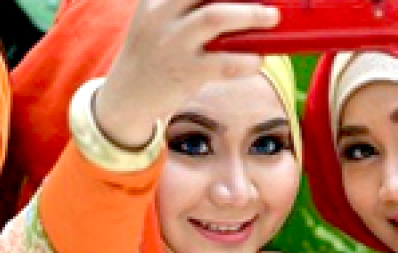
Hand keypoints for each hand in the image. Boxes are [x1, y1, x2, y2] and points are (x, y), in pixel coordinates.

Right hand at [94, 0, 278, 147]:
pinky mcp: (185, 73)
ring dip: (250, 15)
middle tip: (267, 0)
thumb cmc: (151, 54)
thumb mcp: (155, 19)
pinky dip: (247, 60)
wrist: (125, 98)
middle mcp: (161, 15)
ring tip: (271, 17)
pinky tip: (257, 60)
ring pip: (215, 16)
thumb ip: (182, 6)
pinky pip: (225, 63)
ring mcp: (173, 44)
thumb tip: (236, 4)